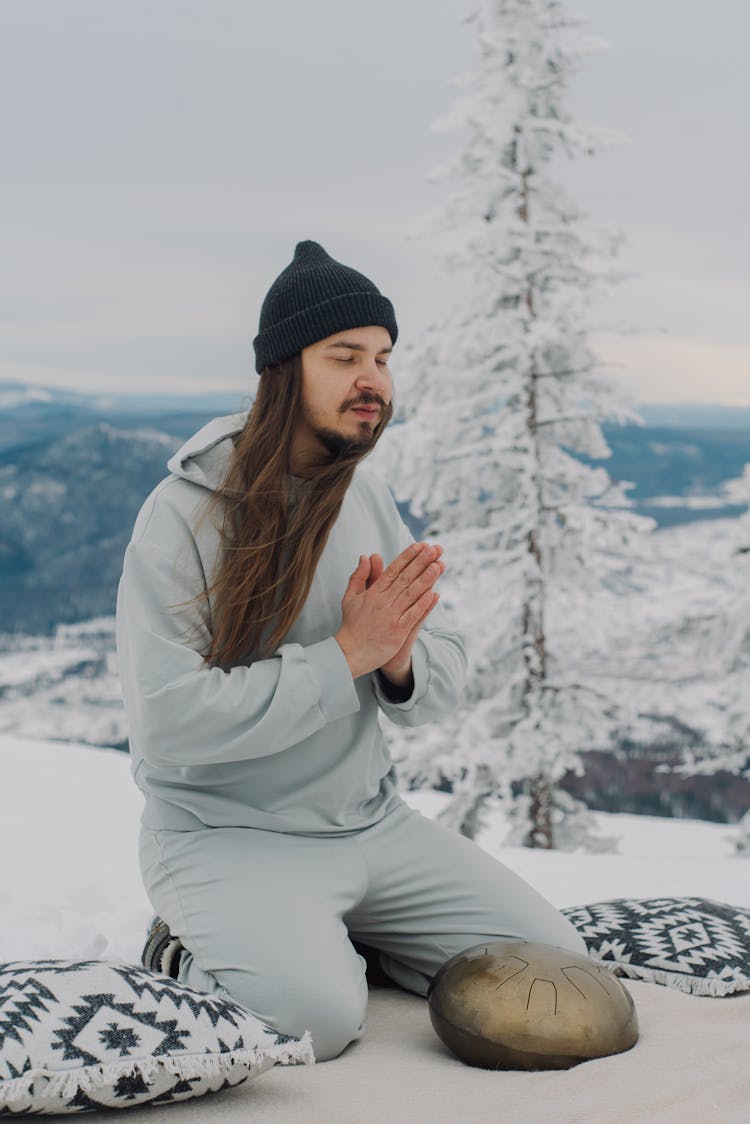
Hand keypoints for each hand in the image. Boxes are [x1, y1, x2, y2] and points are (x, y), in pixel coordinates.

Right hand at [335, 542, 443, 679]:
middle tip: (434, 549)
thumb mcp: (350, 597)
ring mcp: (391, 616)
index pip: (393, 570)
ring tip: (439, 565)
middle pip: (405, 578)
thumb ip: (359, 576)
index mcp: (373, 593)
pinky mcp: (398, 631)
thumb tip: (366, 556)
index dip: (407, 557)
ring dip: (426, 579)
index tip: (419, 546)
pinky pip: (413, 615)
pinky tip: (434, 594)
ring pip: (411, 594)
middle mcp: (382, 602)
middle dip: (421, 562)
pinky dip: (423, 604)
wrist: (350, 652)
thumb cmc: (351, 624)